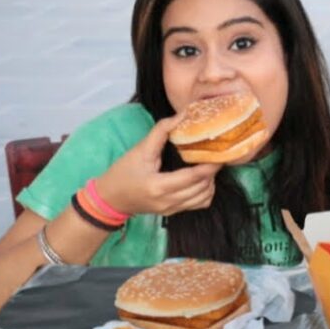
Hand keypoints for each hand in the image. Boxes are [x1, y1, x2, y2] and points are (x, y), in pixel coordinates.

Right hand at [95, 117, 221, 216]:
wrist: (110, 199)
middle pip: (202, 188)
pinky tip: (201, 180)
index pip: (193, 177)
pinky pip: (198, 205)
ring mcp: (172, 210)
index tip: (219, 153)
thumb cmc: (122, 172)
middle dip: (212, 172)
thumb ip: (161, 132)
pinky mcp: (173, 213)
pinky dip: (206, 192)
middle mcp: (168, 201)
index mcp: (158, 186)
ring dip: (210, 182)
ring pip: (204, 198)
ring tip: (207, 166)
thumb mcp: (139, 150)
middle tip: (215, 156)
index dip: (210, 166)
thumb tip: (182, 116)